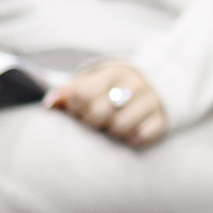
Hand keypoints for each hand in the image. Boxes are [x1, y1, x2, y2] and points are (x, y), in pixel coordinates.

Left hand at [46, 60, 166, 146]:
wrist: (158, 83)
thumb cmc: (112, 89)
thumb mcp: (92, 83)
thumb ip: (68, 92)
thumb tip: (49, 104)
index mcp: (112, 73)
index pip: (83, 94)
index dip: (76, 108)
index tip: (79, 111)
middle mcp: (134, 84)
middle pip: (101, 113)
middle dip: (92, 123)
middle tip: (95, 123)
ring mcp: (151, 100)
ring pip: (121, 128)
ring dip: (112, 134)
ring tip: (111, 129)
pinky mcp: (164, 118)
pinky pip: (143, 136)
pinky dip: (133, 140)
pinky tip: (130, 135)